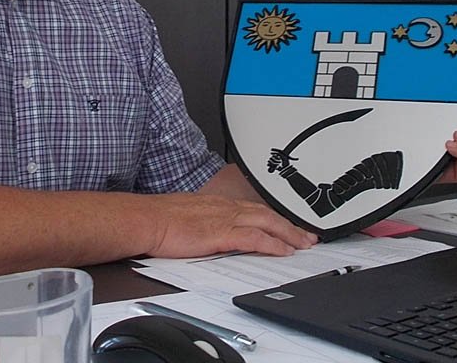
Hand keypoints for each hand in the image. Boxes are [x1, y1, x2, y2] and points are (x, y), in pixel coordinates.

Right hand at [146, 192, 317, 258]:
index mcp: (219, 204)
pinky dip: (272, 243)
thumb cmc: (161, 220)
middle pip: (268, 214)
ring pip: (267, 223)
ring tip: (304, 245)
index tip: (289, 226)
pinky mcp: (221, 233)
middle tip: (309, 236)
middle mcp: (226, 208)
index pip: (255, 209)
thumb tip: (213, 233)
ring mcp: (225, 219)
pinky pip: (254, 238)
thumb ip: (207, 223)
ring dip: (289, 235)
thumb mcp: (190, 217)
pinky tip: (283, 251)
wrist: (147, 219)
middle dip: (291, 226)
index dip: (275, 218)